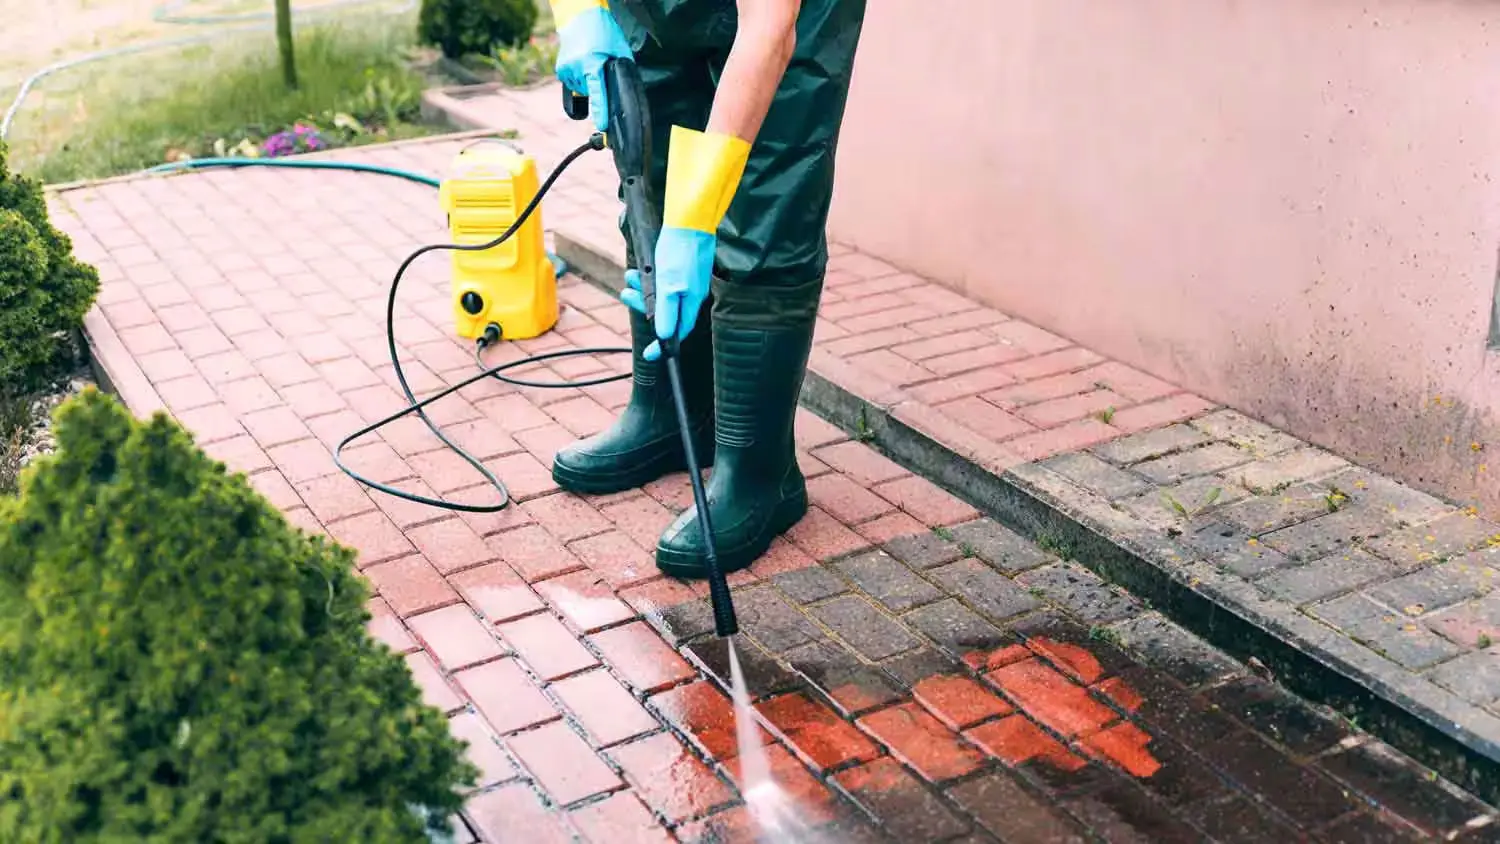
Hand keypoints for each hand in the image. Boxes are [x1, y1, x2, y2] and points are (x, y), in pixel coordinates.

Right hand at [553, 4, 631, 131]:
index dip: (601, 111)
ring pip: (582, 89)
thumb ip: (623, 70)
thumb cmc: (604, 31)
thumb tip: (626, 91)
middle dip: (599, 86)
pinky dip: (580, 79)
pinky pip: (574, 84)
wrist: (581, 16)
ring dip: (589, 82)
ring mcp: (567, 70)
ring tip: (592, 62)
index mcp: (592, 63)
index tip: (603, 126)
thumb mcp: (620, 50)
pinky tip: (583, 65)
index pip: (597, 93)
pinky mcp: (561, 70)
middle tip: (602, 67)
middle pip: (591, 92)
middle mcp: (577, 68)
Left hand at [619, 227, 714, 360]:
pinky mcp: (682, 267)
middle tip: (626, 296)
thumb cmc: (681, 251)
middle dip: (643, 306)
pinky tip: (640, 269)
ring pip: (661, 294)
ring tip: (628, 277)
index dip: (663, 346)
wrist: (690, 219)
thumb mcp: (669, 285)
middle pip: (666, 313)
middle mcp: (690, 294)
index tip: (650, 355)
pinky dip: (649, 278)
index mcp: (690, 302)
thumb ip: (667, 312)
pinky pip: (662, 281)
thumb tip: (665, 337)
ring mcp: (687, 280)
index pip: (677, 333)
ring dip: (642, 289)